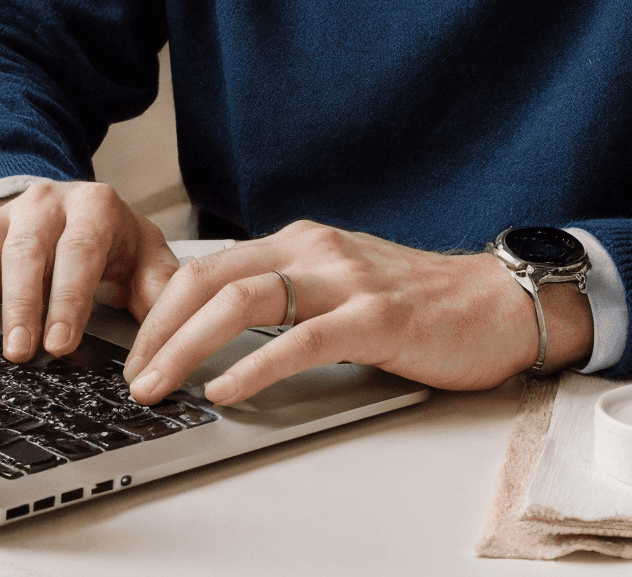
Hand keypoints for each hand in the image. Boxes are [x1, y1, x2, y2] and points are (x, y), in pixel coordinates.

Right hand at [0, 181, 178, 362]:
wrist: (72, 209)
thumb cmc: (111, 243)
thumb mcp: (144, 258)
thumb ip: (160, 290)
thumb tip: (172, 334)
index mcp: (93, 207)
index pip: (81, 249)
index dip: (69, 297)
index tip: (60, 343)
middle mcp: (42, 205)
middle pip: (27, 250)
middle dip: (23, 303)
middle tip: (20, 352)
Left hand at [119, 220, 592, 405]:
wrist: (502, 301)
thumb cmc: (424, 303)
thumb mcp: (343, 285)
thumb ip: (290, 296)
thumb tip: (220, 335)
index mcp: (302, 241)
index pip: (210, 265)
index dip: (160, 305)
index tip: (129, 344)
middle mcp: (317, 250)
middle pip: (211, 278)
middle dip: (156, 328)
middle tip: (129, 373)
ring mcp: (345, 280)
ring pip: (242, 301)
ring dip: (186, 346)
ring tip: (157, 384)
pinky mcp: (375, 319)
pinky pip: (299, 340)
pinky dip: (252, 365)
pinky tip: (224, 390)